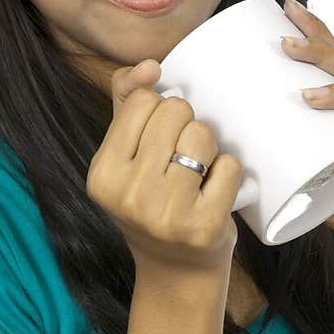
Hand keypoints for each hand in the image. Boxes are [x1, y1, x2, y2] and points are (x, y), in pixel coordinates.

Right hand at [86, 58, 241, 276]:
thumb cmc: (152, 201)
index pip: (144, 101)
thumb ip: (127, 100)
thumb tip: (149, 64)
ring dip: (208, 147)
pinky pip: (230, 165)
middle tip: (181, 159)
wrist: (176, 269)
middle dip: (185, 126)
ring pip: (203, 134)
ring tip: (198, 172)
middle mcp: (129, 195)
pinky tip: (213, 191)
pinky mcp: (203, 227)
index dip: (159, 112)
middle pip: (176, 111)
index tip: (159, 141)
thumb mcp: (125, 154)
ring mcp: (166, 214)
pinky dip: (229, 172)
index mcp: (103, 173)